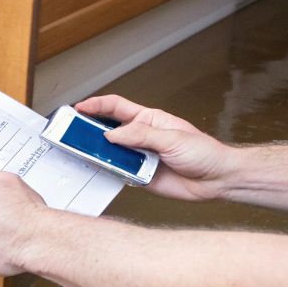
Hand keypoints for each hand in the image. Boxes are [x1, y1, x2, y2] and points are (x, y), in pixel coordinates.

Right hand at [74, 95, 237, 202]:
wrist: (217, 180)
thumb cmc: (203, 152)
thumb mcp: (172, 138)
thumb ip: (141, 135)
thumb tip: (112, 133)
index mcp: (148, 120)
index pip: (116, 108)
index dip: (96, 105)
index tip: (79, 108)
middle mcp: (140, 137)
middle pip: (107, 130)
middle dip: (88, 130)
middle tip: (71, 133)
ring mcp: (138, 157)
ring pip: (110, 152)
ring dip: (96, 153)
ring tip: (79, 153)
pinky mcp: (139, 177)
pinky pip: (117, 173)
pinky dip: (106, 172)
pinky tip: (98, 170)